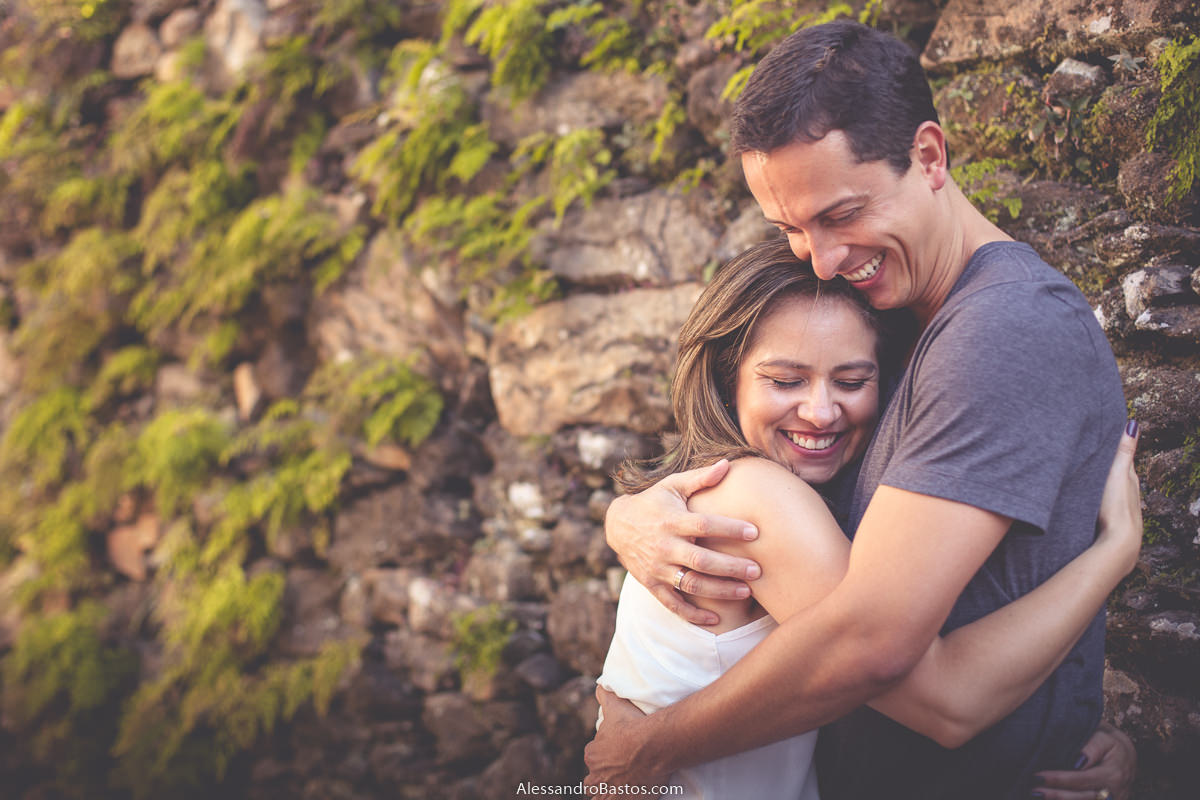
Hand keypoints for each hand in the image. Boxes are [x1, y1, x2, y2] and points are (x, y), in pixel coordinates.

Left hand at [584, 687, 658, 797]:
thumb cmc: (634, 725)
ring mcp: (611, 792)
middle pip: (593, 782)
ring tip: (619, 788)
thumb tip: (599, 685)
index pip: (592, 757)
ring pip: (600, 797)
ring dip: (606, 793)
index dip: (603, 756)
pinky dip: (619, 799)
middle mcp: (597, 776)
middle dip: (601, 780)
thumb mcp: (616, 705)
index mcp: (592, 755)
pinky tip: (629, 795)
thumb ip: (604, 695)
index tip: (617, 753)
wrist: (655, 744)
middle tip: (616, 774)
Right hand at [606, 460, 761, 624]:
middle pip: (701, 561)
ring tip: (746, 592)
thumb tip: (729, 464)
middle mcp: (664, 546)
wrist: (617, 526)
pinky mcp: (652, 584)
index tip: (754, 532)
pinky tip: (715, 620)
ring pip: (692, 584)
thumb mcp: (673, 486)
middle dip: (731, 567)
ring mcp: (657, 568)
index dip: (729, 528)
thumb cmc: (653, 502)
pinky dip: (693, 614)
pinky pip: (673, 604)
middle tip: (758, 571)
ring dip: (720, 590)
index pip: (703, 525)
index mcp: (672, 521)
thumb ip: (701, 478)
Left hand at [1032, 722, 1135, 799]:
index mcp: (1114, 774)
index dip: (1060, 779)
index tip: (1038, 776)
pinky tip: (1052, 799)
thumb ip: (1092, 746)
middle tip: (1033, 789)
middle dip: (1056, 794)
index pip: (1082, 778)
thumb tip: (1077, 760)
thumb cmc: (1110, 742)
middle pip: (1082, 796)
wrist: (1128, 756)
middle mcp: (1115, 792)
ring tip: (1037, 795)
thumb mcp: (1105, 736)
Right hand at [1095, 421, 1141, 574]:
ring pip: (1114, 489)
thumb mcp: (1119, 474)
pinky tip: (1096, 498)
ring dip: (1106, 482)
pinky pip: (1108, 502)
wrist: (1119, 542)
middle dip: (1112, 464)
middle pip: (1120, 474)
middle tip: (1100, 451)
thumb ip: (1124, 451)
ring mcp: (1123, 507)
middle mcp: (1130, 492)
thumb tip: (1134, 424)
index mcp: (1130, 479)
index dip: (1117, 447)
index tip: (1110, 434)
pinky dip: (1103, 495)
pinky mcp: (1113, 519)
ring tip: (1096, 473)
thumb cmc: (1118, 507)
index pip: (1124, 458)